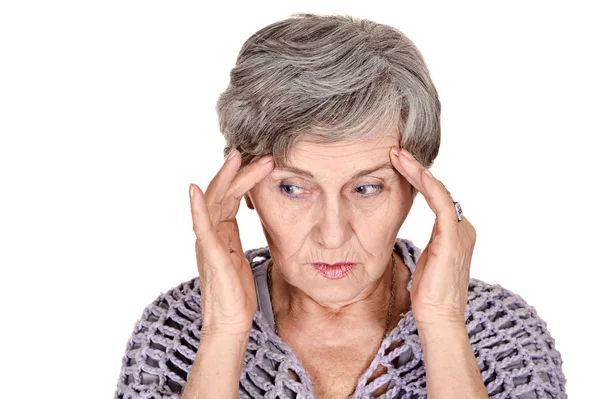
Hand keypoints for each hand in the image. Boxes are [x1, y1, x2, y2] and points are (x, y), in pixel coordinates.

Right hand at [189, 149, 273, 336]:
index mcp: (221, 233)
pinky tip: (194, 191)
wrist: (230, 323)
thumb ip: (237, 236)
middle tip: (259, 153)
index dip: (244, 178)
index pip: (231, 197)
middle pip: (222, 194)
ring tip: (237, 158)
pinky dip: (197, 209)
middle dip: (239, 172)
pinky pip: (201, 229)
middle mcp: (211, 234)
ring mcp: (208, 243)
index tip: (264, 162)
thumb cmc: (236, 294)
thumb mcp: (240, 257)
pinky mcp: (210, 255)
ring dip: (225, 179)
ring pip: (213, 203)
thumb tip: (249, 220)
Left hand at [389, 146, 476, 325]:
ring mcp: (460, 232)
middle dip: (416, 169)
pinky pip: (440, 203)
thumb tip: (408, 233)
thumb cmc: (428, 293)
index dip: (418, 179)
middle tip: (396, 152)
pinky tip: (412, 171)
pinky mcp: (452, 238)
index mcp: (455, 233)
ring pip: (438, 191)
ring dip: (417, 171)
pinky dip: (427, 184)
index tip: (397, 164)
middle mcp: (462, 228)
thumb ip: (426, 242)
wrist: (438, 318)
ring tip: (398, 155)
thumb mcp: (425, 260)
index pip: (437, 197)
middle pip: (438, 190)